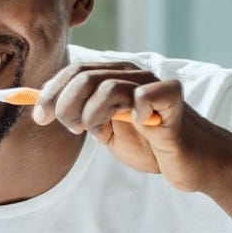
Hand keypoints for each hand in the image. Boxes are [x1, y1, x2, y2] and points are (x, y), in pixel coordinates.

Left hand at [32, 61, 231, 191]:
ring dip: (92, 115)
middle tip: (72, 130)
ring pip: (107, 87)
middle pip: (84, 77)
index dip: (51, 92)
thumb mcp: (106, 130)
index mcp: (114, 77)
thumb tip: (41, 106)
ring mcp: (153, 84)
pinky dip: (136, 110)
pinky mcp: (173, 99)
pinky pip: (147, 94)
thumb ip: (80, 116)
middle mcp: (132, 74)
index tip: (39, 117)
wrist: (191, 161)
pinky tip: (140, 124)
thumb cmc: (149, 144)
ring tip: (100, 132)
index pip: (74, 71)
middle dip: (66, 106)